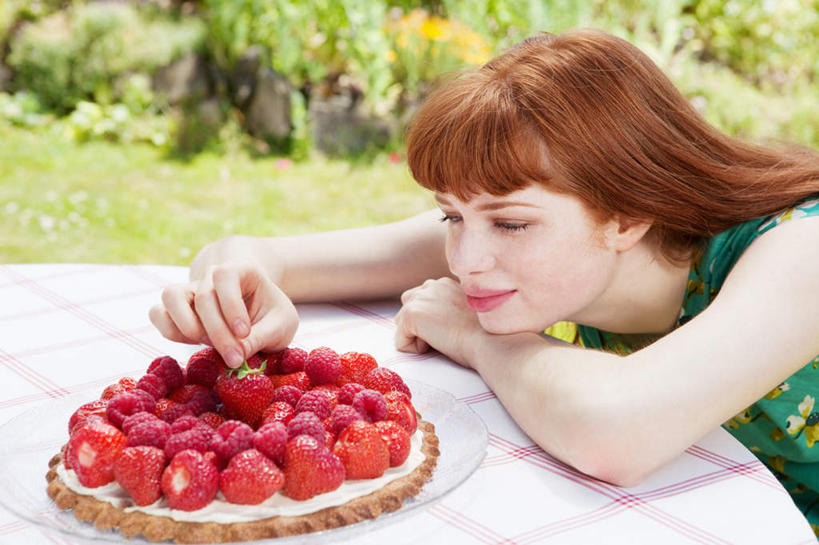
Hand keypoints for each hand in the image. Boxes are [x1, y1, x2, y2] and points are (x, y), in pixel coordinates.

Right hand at [149, 263, 297, 367]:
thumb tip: (236, 355)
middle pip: (202, 297)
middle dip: (217, 332)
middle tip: (235, 358)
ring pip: (170, 297)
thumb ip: (261, 337)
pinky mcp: (177, 309)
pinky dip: (173, 332)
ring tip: (211, 345)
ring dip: (187, 327)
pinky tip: (197, 344)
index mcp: (242, 270)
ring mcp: (192, 290)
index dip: (231, 305)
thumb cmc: (273, 316)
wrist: (261, 314)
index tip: (244, 333)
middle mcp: (211, 275)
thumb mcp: (280, 325)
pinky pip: (160, 315)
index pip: (225, 276)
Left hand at [394, 277, 482, 366]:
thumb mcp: (467, 313)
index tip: (452, 329)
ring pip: (402, 323)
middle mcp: (431, 285)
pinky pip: (400, 341)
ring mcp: (420, 298)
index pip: (424, 300)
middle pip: (408, 306)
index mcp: (446, 284)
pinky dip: (415, 350)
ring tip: (443, 339)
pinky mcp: (411, 314)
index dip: (432, 320)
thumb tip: (433, 323)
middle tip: (446, 335)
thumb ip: (448, 309)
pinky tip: (437, 345)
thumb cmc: (486, 334)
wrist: (490, 340)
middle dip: (419, 325)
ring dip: (417, 336)